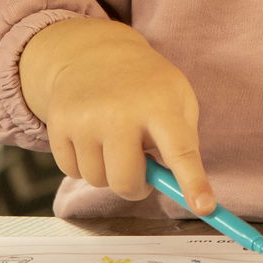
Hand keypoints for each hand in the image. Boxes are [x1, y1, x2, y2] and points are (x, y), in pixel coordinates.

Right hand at [19, 18, 216, 214]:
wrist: (94, 54)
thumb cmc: (146, 85)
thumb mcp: (178, 99)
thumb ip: (183, 142)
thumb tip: (179, 189)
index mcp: (160, 104)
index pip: (180, 150)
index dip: (193, 182)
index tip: (204, 208)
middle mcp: (120, 112)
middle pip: (127, 181)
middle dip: (136, 186)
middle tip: (142, 166)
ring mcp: (85, 118)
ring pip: (97, 180)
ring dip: (108, 172)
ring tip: (114, 141)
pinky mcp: (58, 124)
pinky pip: (72, 172)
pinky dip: (85, 164)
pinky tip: (91, 138)